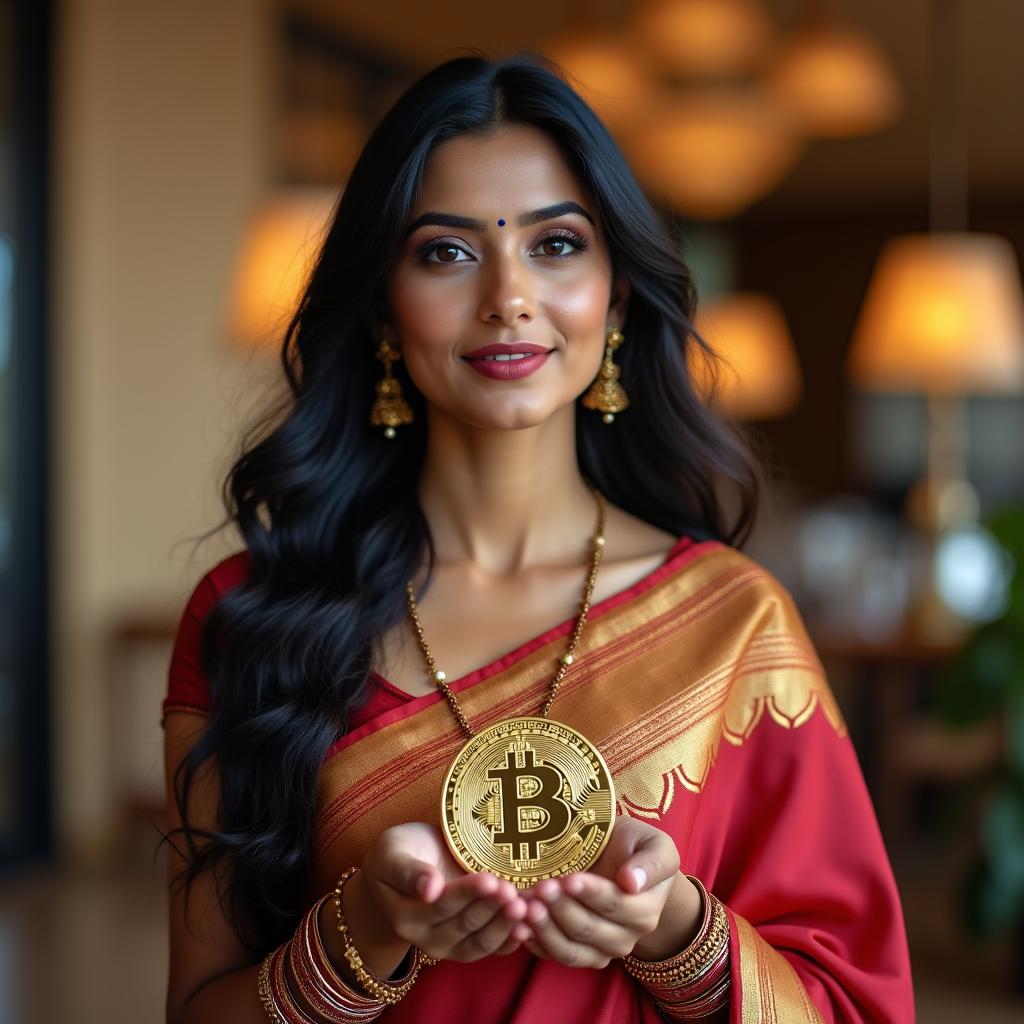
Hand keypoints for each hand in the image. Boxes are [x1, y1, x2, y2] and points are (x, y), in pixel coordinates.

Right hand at [348, 822, 528, 970]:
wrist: (403, 870)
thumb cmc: (398, 854)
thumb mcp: (393, 852)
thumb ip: (408, 870)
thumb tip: (429, 888)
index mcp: (407, 916)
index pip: (443, 905)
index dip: (468, 894)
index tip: (489, 879)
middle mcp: (428, 938)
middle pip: (466, 924)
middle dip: (492, 908)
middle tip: (514, 892)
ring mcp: (451, 945)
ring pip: (482, 941)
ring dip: (505, 926)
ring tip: (526, 908)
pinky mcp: (469, 945)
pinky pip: (492, 949)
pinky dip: (511, 940)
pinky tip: (529, 927)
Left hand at [518, 817, 696, 968]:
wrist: (623, 861)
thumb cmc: (636, 848)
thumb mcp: (655, 845)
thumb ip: (651, 863)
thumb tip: (632, 882)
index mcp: (645, 912)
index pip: (615, 906)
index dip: (590, 894)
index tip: (568, 878)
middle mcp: (624, 937)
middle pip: (588, 929)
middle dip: (561, 908)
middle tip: (540, 888)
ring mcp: (599, 949)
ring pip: (570, 950)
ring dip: (545, 930)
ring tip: (525, 907)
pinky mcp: (577, 952)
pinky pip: (554, 955)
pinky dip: (535, 943)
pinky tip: (519, 926)